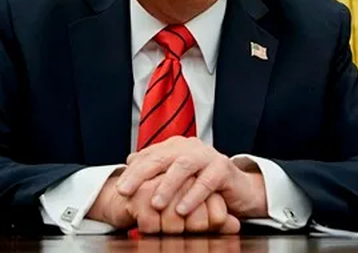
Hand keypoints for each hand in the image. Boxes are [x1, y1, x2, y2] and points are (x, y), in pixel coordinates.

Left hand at [117, 137, 267, 219]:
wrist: (238, 189)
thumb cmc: (203, 184)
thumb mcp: (177, 178)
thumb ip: (156, 168)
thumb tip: (130, 161)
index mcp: (176, 147)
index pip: (149, 156)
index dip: (133, 171)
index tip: (119, 188)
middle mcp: (190, 147)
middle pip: (161, 157)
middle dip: (141, 175)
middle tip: (125, 192)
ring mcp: (208, 156)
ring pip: (183, 166)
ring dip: (167, 185)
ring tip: (155, 204)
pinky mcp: (224, 168)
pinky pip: (206, 181)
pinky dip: (193, 196)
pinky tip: (182, 210)